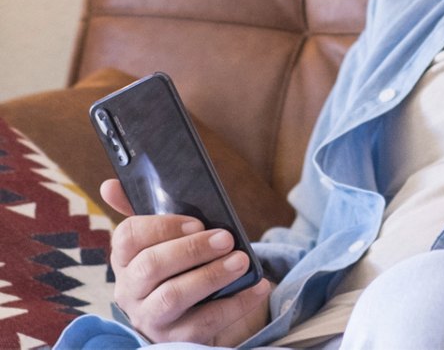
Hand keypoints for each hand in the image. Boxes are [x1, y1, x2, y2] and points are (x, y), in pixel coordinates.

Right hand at [102, 179, 272, 345]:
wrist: (189, 317)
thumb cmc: (177, 268)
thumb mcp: (163, 239)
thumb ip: (145, 211)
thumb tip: (109, 184)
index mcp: (125, 260)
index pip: (128, 237)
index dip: (163, 227)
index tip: (197, 222)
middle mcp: (130, 291)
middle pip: (151, 266)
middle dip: (192, 249)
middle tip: (227, 238)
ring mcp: (150, 317)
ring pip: (172, 296)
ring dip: (211, 275)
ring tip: (241, 260)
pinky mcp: (176, 339)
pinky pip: (205, 322)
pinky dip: (236, 303)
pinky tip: (259, 287)